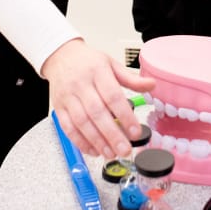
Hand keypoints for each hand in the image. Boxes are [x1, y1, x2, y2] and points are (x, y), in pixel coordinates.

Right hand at [41, 38, 154, 158]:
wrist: (61, 56)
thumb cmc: (88, 62)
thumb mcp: (111, 64)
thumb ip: (131, 78)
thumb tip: (151, 85)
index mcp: (98, 71)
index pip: (112, 96)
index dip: (125, 116)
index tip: (135, 132)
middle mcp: (81, 84)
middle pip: (97, 113)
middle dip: (112, 134)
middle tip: (125, 149)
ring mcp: (68, 97)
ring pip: (81, 123)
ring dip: (97, 141)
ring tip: (111, 153)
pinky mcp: (59, 107)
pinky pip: (67, 128)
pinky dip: (80, 142)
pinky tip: (93, 150)